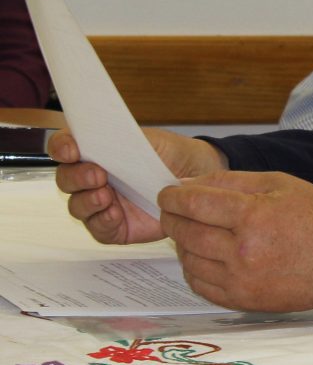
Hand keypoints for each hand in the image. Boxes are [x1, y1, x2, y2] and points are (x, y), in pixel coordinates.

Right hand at [51, 127, 227, 244]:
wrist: (199, 176)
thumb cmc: (171, 154)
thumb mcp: (149, 139)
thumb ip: (121, 138)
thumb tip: (96, 135)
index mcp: (96, 152)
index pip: (65, 148)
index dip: (61, 147)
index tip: (71, 150)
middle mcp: (93, 178)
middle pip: (66, 179)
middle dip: (76, 177)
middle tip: (98, 174)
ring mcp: (103, 204)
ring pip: (77, 206)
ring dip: (87, 201)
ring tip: (106, 196)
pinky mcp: (116, 227)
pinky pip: (98, 228)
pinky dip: (102, 221)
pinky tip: (114, 214)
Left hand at [158, 169, 312, 313]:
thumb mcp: (281, 184)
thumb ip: (233, 181)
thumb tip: (190, 184)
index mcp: (254, 216)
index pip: (194, 204)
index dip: (173, 197)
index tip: (167, 194)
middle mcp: (243, 250)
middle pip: (186, 233)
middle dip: (172, 219)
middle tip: (173, 212)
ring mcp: (241, 279)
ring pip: (189, 260)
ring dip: (183, 244)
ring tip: (192, 234)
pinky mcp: (242, 300)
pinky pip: (200, 284)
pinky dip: (194, 269)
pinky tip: (204, 257)